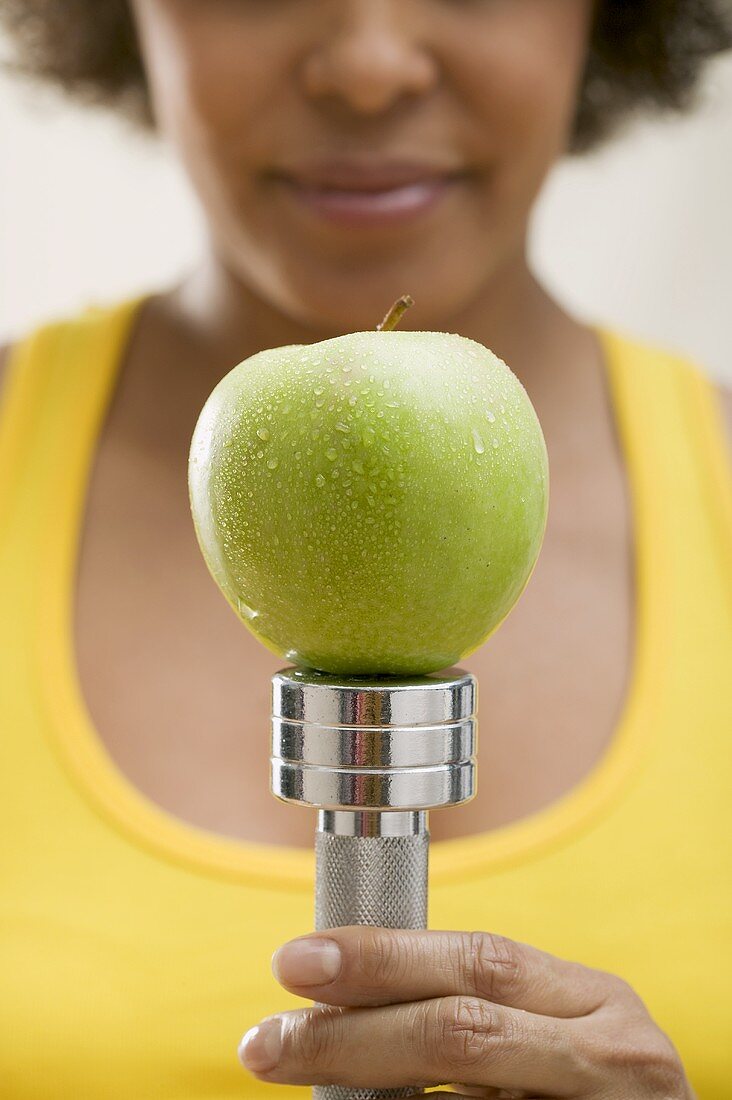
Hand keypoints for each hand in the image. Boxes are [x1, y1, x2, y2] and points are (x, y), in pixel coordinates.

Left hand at [237, 926, 693, 1098]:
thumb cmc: (598, 1094)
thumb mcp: (563, 1034)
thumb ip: (485, 1011)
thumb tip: (353, 1001)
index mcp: (596, 1001)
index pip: (477, 960)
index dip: (380, 957)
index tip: (295, 961)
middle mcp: (610, 1059)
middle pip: (460, 1032)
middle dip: (350, 1036)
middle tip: (267, 1042)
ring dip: (367, 1098)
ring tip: (302, 1080)